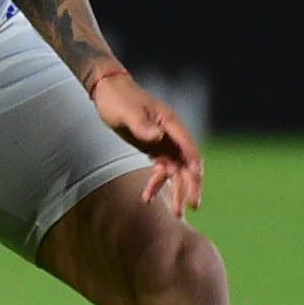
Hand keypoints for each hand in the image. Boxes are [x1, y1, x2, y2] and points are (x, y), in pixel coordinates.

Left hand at [89, 70, 203, 217]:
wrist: (107, 91)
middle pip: (186, 164)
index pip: (189, 148)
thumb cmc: (118, 99)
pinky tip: (147, 198)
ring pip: (175, 170)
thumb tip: (158, 137)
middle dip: (190, 185)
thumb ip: (143, 125)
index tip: (195, 185)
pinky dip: (156, 184)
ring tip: (175, 213)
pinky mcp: (153, 148)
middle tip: (191, 207)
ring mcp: (163, 142)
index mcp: (170, 123)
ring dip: (176, 190)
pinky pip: (161, 170)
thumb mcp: (128, 112)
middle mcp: (171, 134)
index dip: (194, 167)